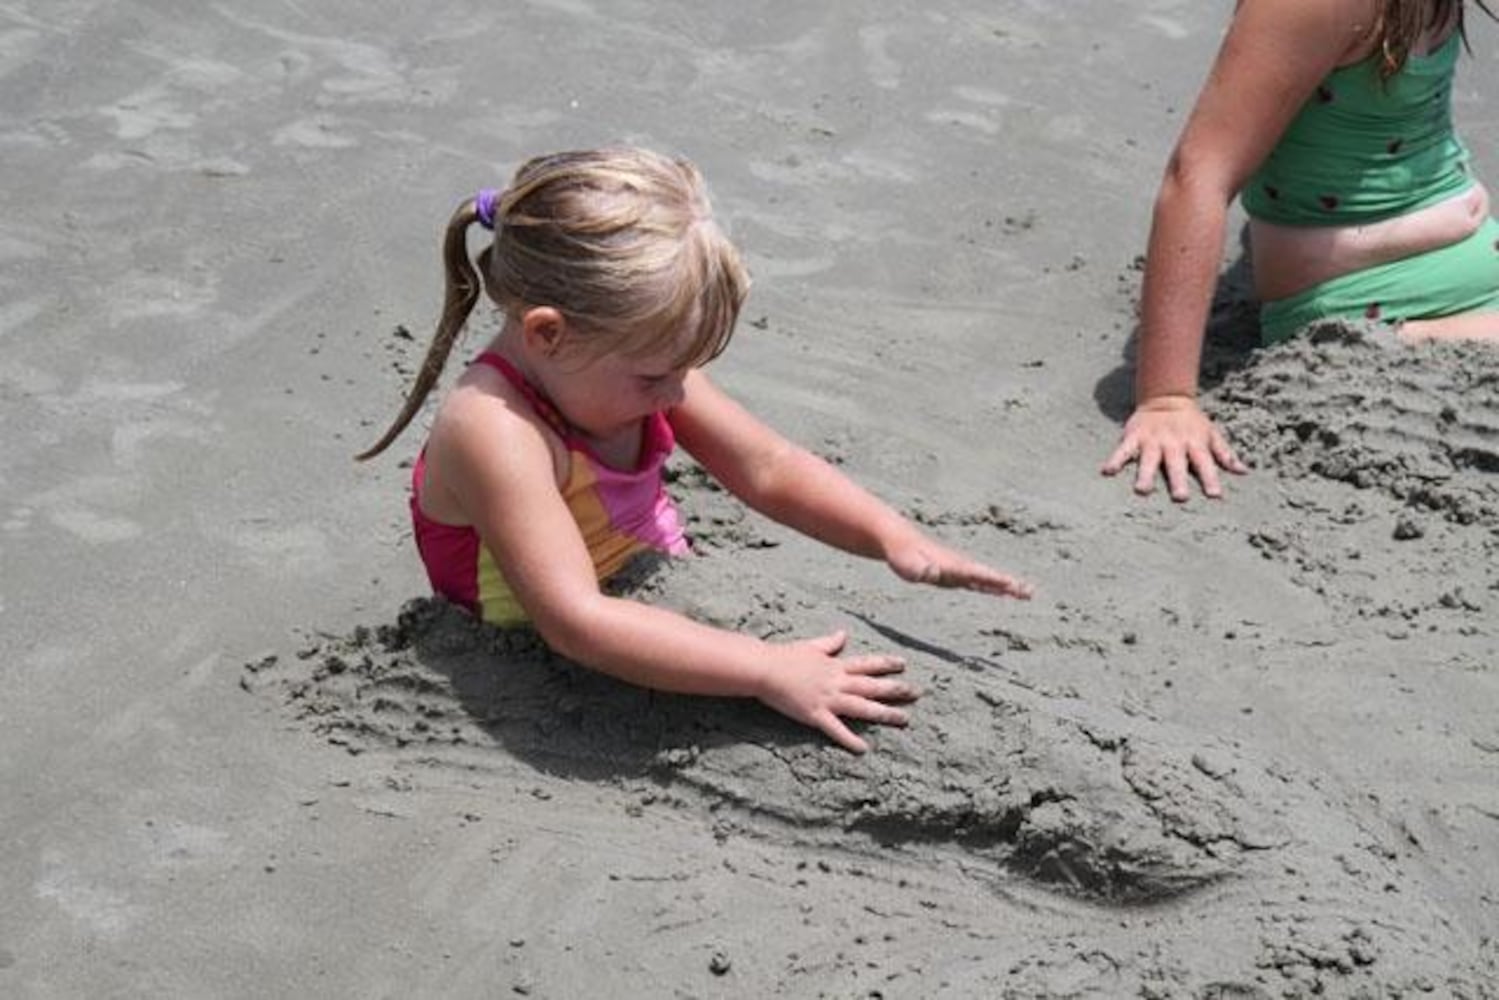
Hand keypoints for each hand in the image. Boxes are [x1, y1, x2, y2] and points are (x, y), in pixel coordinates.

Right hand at [756, 630, 918, 753]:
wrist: (765, 669)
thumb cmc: (784, 656)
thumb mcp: (811, 646)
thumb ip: (829, 643)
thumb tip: (843, 633)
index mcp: (835, 666)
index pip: (867, 663)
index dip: (886, 663)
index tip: (903, 664)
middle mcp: (837, 682)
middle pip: (872, 686)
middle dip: (896, 689)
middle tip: (917, 693)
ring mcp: (828, 699)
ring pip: (862, 707)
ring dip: (884, 713)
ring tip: (904, 719)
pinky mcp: (815, 715)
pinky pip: (836, 729)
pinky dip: (850, 739)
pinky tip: (864, 748)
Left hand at [885, 531, 1033, 598]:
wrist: (899, 542)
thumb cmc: (901, 555)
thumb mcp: (907, 565)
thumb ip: (920, 570)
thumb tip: (932, 574)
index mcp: (952, 565)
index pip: (977, 574)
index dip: (994, 580)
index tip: (1012, 585)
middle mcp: (960, 567)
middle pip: (989, 577)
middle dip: (1010, 585)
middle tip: (1031, 592)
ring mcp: (959, 570)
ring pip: (988, 580)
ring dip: (1007, 587)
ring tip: (1027, 593)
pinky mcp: (955, 575)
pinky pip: (980, 583)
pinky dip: (994, 588)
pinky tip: (1004, 593)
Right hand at [1100, 395, 1246, 499]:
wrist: (1166, 398)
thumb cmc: (1192, 423)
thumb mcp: (1211, 434)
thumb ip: (1225, 454)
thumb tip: (1244, 472)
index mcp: (1194, 443)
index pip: (1205, 463)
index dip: (1210, 478)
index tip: (1214, 496)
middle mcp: (1173, 443)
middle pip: (1176, 464)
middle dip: (1178, 480)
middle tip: (1180, 498)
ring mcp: (1152, 440)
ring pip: (1149, 459)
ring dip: (1145, 475)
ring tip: (1142, 491)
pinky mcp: (1134, 437)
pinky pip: (1123, 450)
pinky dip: (1115, 459)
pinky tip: (1107, 471)